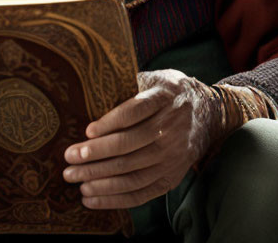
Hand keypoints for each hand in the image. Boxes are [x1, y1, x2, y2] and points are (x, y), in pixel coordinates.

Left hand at [62, 69, 221, 208]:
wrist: (209, 112)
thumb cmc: (170, 92)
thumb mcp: (155, 78)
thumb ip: (130, 83)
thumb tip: (92, 90)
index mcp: (164, 99)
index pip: (134, 112)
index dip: (110, 123)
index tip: (87, 131)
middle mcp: (170, 130)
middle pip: (128, 146)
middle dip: (94, 155)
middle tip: (68, 158)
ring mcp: (172, 157)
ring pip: (131, 173)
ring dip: (99, 179)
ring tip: (74, 178)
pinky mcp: (172, 177)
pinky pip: (141, 193)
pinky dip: (114, 198)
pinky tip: (90, 198)